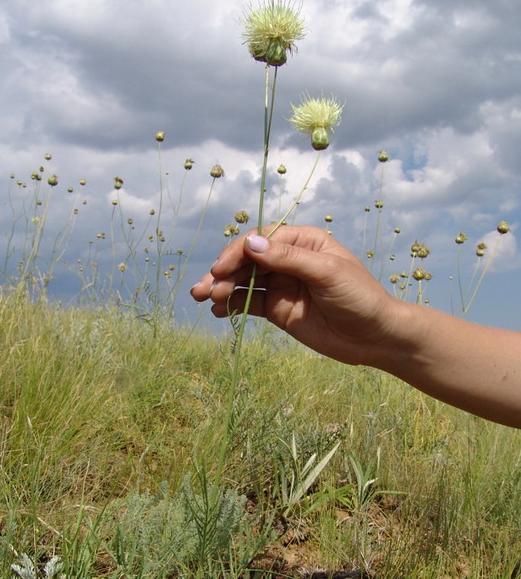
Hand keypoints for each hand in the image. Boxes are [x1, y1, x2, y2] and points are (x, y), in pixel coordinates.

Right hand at [191, 226, 406, 367]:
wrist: (375, 337)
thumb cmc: (359, 298)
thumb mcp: (328, 273)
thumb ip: (289, 259)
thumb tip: (252, 244)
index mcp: (303, 242)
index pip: (263, 240)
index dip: (239, 252)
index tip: (221, 269)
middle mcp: (289, 260)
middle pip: (248, 261)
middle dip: (224, 273)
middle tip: (203, 289)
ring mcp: (283, 285)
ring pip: (244, 282)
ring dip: (222, 289)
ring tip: (203, 299)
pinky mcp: (280, 310)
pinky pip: (250, 304)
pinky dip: (232, 305)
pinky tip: (217, 310)